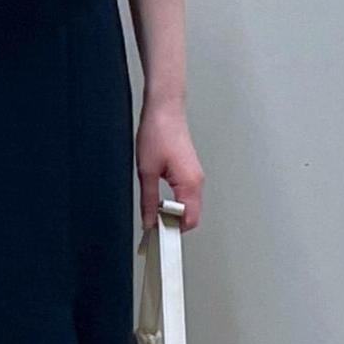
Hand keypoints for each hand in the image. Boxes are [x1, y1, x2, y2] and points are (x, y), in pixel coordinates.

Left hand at [136, 100, 203, 231]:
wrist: (165, 109)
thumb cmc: (158, 133)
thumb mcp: (146, 171)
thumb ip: (149, 200)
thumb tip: (149, 221)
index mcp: (190, 183)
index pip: (189, 220)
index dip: (173, 231)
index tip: (157, 234)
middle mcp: (197, 182)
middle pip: (191, 216)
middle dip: (173, 224)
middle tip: (153, 225)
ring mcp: (195, 176)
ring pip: (189, 206)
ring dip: (173, 212)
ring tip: (154, 212)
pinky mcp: (190, 171)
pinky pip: (186, 195)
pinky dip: (175, 202)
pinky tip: (160, 199)